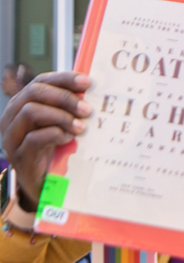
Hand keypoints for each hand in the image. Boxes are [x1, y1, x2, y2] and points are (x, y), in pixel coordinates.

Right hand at [0, 72, 91, 210]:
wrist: (43, 183)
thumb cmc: (54, 148)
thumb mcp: (60, 123)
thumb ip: (67, 106)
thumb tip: (92, 87)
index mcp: (22, 104)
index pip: (41, 81)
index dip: (64, 78)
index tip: (88, 82)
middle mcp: (11, 117)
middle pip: (34, 92)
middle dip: (64, 98)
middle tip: (87, 109)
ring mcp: (12, 137)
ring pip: (31, 112)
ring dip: (61, 116)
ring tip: (81, 127)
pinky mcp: (18, 156)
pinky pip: (33, 138)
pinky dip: (55, 135)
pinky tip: (69, 139)